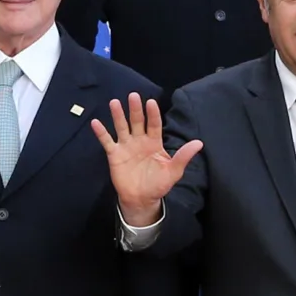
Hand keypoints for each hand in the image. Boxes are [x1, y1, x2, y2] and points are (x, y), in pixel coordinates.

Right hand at [91, 93, 202, 227]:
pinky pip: (107, 141)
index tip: (151, 102)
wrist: (142, 199)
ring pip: (121, 127)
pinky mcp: (114, 155)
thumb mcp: (174, 171)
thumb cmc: (158, 184)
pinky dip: (101, 132)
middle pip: (137, 121)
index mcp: (154, 142)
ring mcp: (126, 146)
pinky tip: (96, 123)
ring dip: (118, 115)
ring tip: (114, 103)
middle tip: (133, 95)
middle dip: (135, 109)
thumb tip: (199, 143)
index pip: (154, 124)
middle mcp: (139, 141)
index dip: (152, 114)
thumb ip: (183, 156)